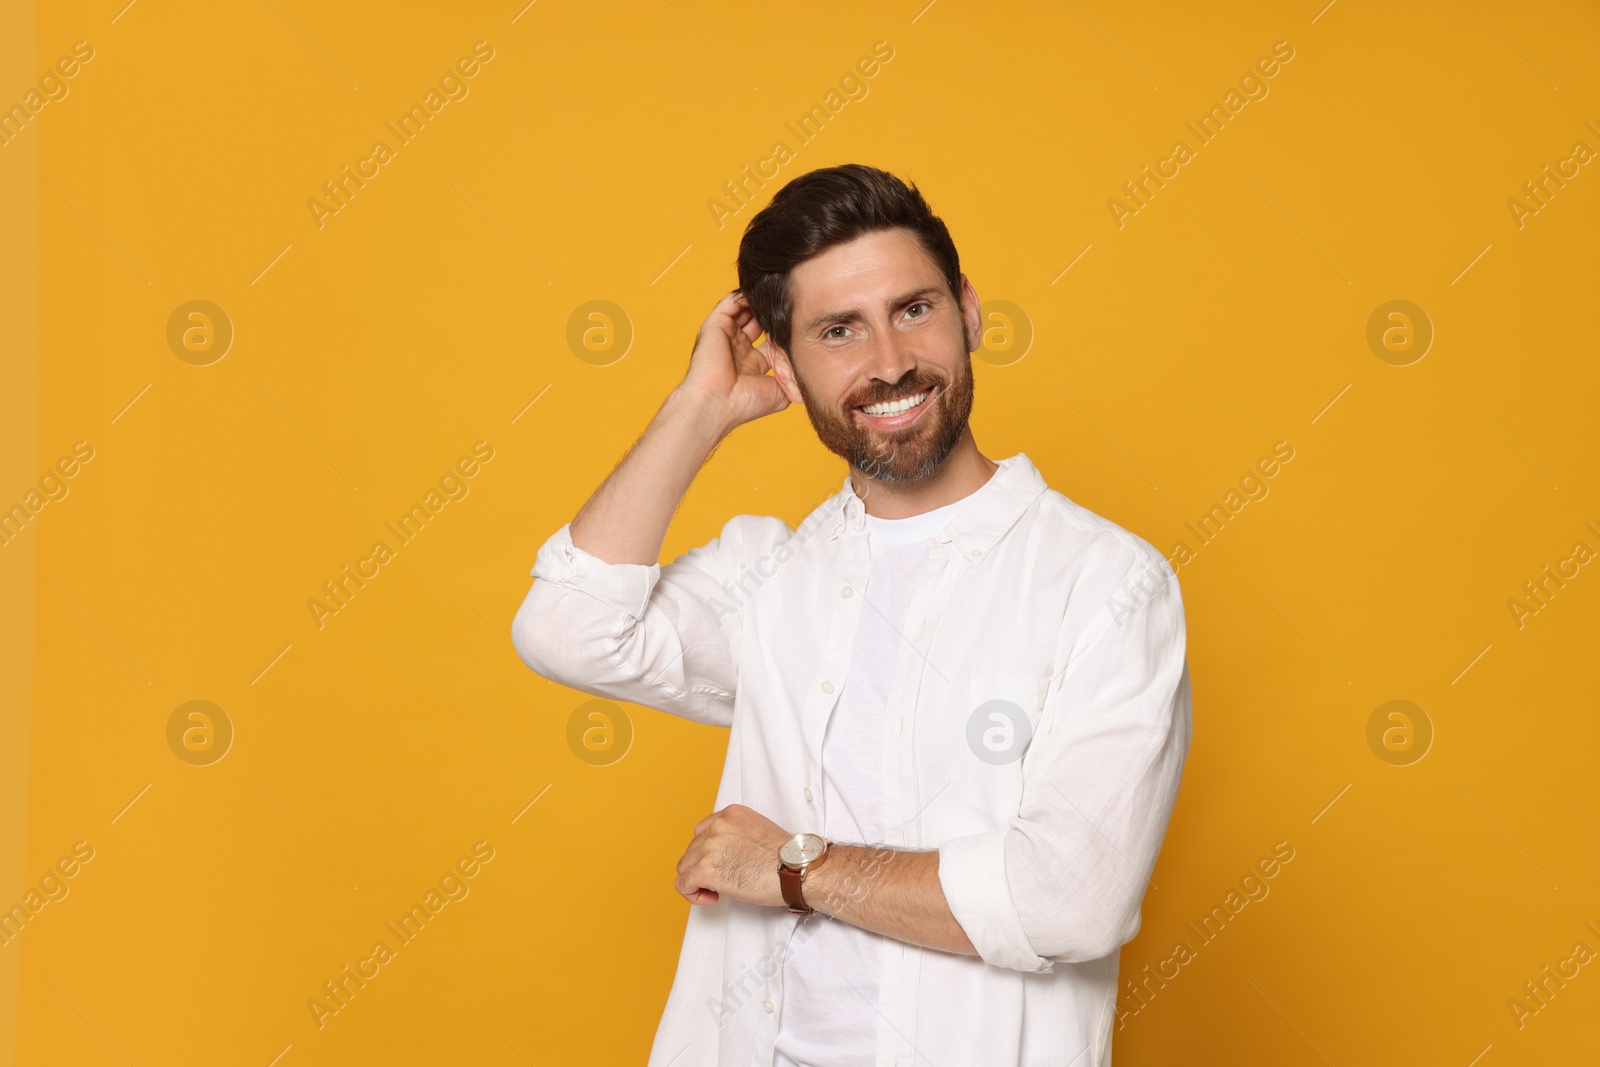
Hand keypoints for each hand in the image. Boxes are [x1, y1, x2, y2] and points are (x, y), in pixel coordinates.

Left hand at [674, 803, 792, 906]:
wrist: (795, 869)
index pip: (703, 831)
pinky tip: (711, 897)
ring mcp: (709, 847)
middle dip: (703, 866)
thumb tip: (725, 854)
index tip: (721, 863)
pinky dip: (692, 893)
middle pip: (692, 849)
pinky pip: (683, 884)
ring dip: (698, 879)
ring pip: (685, 866)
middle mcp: (717, 826)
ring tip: (718, 889)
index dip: (708, 851)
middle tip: (723, 879)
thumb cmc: (786, 858)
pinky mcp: (705, 869)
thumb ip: (736, 835)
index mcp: (730, 814)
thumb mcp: (758, 830)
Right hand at [675, 290, 790, 435]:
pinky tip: (758, 295)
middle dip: (770, 314)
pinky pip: (730, 302)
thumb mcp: (780, 394)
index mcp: (752, 365)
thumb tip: (807, 369)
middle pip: (757, 322)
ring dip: (758, 302)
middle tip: (787, 305)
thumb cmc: (745, 404)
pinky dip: (743, 295)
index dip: (782, 332)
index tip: (798, 324)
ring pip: (744, 309)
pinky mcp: (715, 326)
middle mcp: (738, 349)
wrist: (718, 404)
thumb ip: (792, 377)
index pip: (769, 340)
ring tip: (774, 296)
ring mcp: (726, 336)